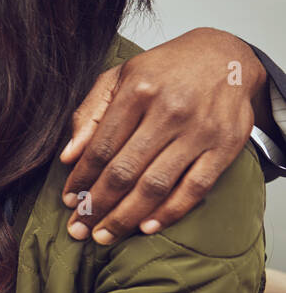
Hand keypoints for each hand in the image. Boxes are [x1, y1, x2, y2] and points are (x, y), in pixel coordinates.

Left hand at [60, 28, 264, 243]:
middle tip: (79, 229)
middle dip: (97, 205)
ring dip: (126, 216)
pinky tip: (146, 227)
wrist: (226, 57)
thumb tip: (67, 156)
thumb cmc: (164, 70)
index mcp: (138, 91)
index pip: (101, 146)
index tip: (68, 201)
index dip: (82, 179)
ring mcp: (199, 131)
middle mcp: (169, 111)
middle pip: (125, 171)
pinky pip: (194, 188)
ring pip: (156, 185)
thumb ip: (90, 114)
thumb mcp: (120, 77)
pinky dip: (169, 212)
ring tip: (104, 235)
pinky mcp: (225, 147)